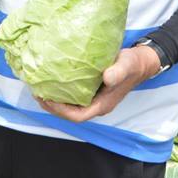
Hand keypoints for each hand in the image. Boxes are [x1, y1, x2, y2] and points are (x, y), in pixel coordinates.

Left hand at [36, 46, 161, 122]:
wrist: (141, 62)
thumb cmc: (133, 65)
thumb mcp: (126, 65)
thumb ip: (117, 72)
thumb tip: (106, 77)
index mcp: (102, 105)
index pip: (77, 116)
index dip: (60, 111)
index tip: (46, 98)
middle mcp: (96, 104)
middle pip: (70, 113)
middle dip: (52, 106)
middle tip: (36, 93)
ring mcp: (94, 98)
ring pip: (70, 105)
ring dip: (54, 99)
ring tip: (39, 87)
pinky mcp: (91, 89)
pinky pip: (73, 95)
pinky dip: (61, 90)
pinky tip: (52, 80)